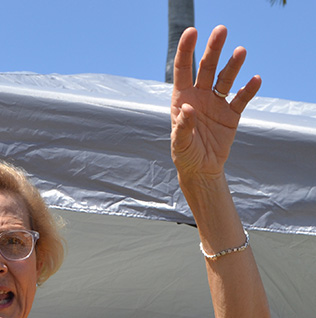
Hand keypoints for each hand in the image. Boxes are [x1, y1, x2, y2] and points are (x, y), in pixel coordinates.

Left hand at [171, 25, 260, 178]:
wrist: (201, 170)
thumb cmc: (185, 154)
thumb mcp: (180, 144)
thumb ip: (183, 127)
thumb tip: (188, 109)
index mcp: (183, 98)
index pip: (183, 69)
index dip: (186, 50)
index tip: (192, 32)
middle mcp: (200, 96)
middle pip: (207, 68)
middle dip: (213, 49)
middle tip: (221, 31)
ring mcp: (217, 104)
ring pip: (226, 79)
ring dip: (233, 66)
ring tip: (240, 52)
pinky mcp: (232, 115)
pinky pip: (241, 99)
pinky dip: (248, 89)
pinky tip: (255, 79)